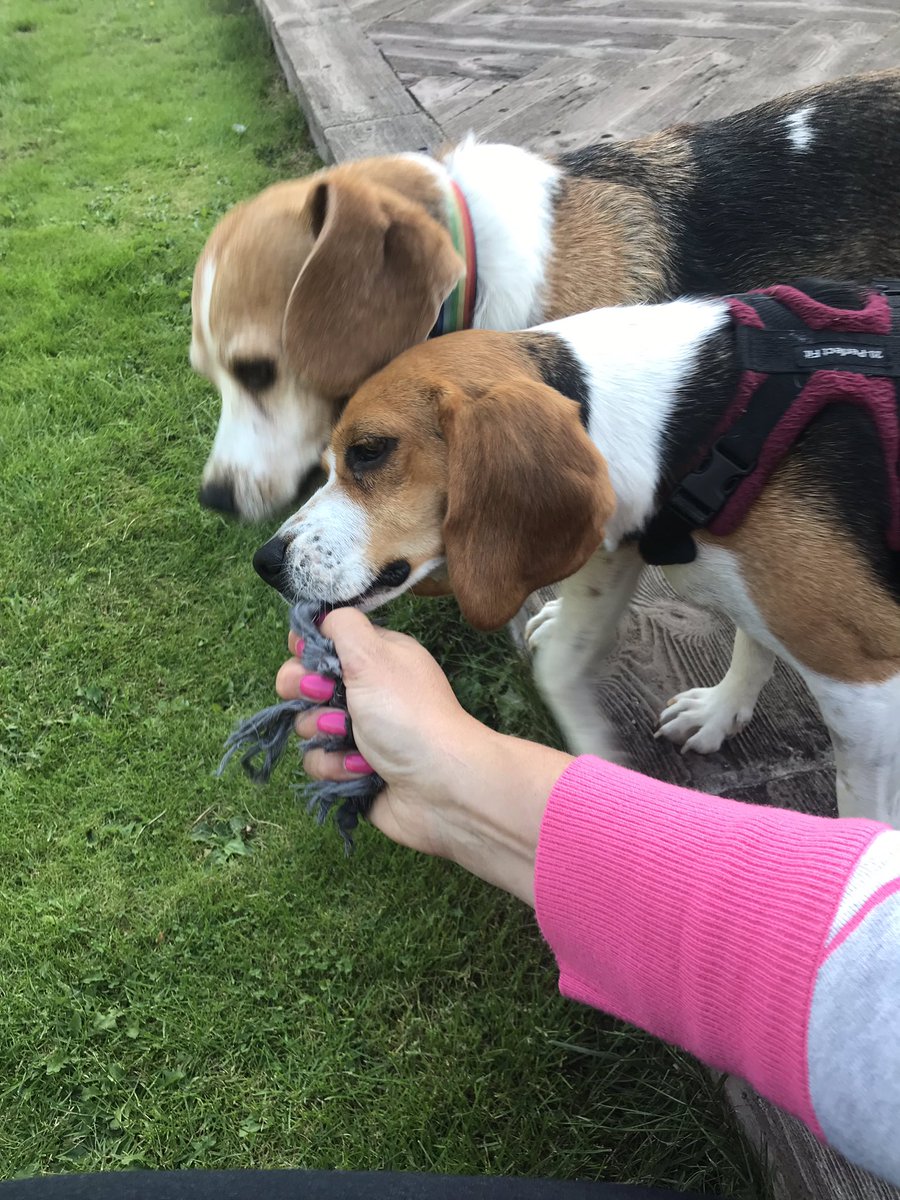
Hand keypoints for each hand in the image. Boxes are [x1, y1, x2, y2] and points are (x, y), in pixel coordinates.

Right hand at [275, 608, 572, 904]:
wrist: (441, 787)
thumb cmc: (406, 714)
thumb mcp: (373, 654)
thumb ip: (343, 625)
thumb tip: (321, 618)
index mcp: (377, 658)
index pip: (326, 643)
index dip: (307, 650)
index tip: (307, 657)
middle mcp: (367, 692)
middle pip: (308, 683)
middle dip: (305, 691)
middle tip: (322, 696)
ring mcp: (360, 732)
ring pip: (308, 725)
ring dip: (321, 732)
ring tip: (347, 738)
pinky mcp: (353, 769)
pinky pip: (320, 762)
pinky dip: (335, 766)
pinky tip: (360, 769)